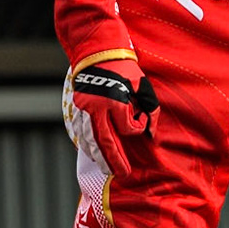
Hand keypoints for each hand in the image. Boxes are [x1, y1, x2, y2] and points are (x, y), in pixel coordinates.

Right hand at [64, 57, 158, 177]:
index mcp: (115, 101)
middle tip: (123, 174)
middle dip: (115, 161)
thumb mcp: (142, 85)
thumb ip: (151, 109)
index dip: (137, 126)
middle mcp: (97, 107)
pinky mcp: (76, 108)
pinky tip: (93, 153)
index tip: (140, 118)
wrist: (96, 53)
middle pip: (106, 142)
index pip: (128, 127)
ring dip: (99, 156)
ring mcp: (84, 109)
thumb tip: (152, 134)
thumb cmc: (123, 68)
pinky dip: (87, 145)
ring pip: (91, 140)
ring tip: (108, 169)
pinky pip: (80, 132)